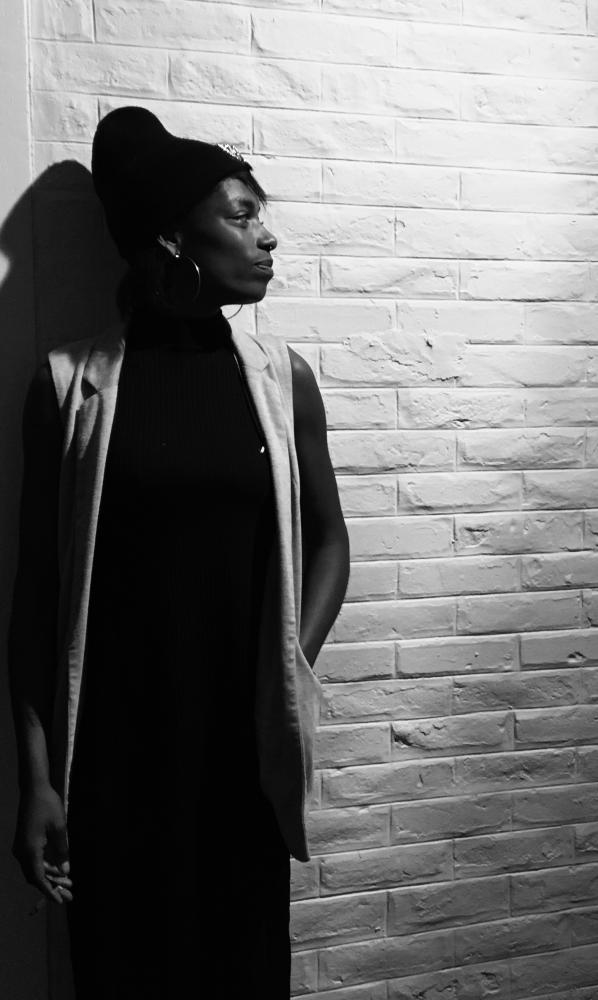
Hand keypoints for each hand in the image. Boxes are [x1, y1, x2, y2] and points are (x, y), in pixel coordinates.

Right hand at [12, 784, 72, 904]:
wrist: (33, 789)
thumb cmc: (48, 806)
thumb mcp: (60, 828)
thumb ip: (62, 851)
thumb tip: (65, 871)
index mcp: (30, 851)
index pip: (39, 878)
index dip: (49, 891)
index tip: (60, 902)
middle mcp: (22, 852)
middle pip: (35, 877)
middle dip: (51, 887)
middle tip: (69, 895)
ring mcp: (21, 847)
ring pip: (34, 869)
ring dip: (49, 877)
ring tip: (68, 883)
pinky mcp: (23, 842)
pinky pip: (33, 861)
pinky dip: (45, 867)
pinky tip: (58, 869)